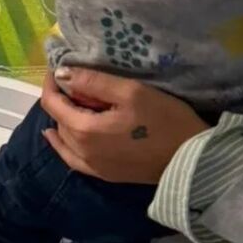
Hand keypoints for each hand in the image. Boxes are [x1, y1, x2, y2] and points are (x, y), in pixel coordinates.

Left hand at [41, 68, 209, 183]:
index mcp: (84, 130)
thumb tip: (61, 75)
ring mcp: (93, 167)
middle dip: (62, 99)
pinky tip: (61, 137)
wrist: (190, 159)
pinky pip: (73, 159)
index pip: (52, 103)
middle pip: (59, 120)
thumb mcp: (130, 91)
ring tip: (74, 103)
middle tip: (79, 82)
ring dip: (64, 120)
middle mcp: (82, 152)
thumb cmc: (164, 120)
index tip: (58, 67)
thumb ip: (93, 82)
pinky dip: (64, 145)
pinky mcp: (106, 175)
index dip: (51, 83)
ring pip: (65, 140)